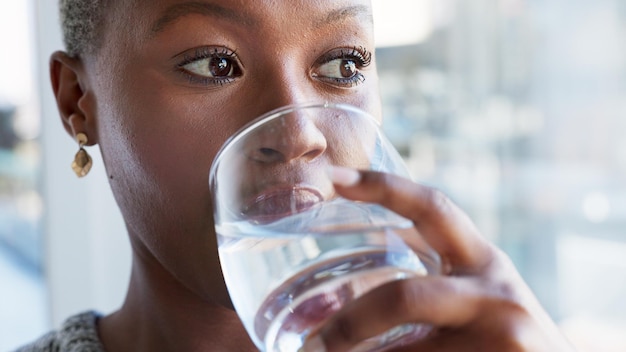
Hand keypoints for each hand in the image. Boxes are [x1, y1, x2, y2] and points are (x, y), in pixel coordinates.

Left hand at [302, 167, 575, 351]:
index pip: (432, 206)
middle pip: (405, 298)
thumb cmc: (506, 337)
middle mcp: (494, 289)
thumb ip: (433, 283)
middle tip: (320, 340)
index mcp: (482, 259)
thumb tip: (350, 292)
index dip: (382, 186)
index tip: (333, 178)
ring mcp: (502, 331)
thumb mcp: (479, 296)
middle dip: (353, 321)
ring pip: (409, 351)